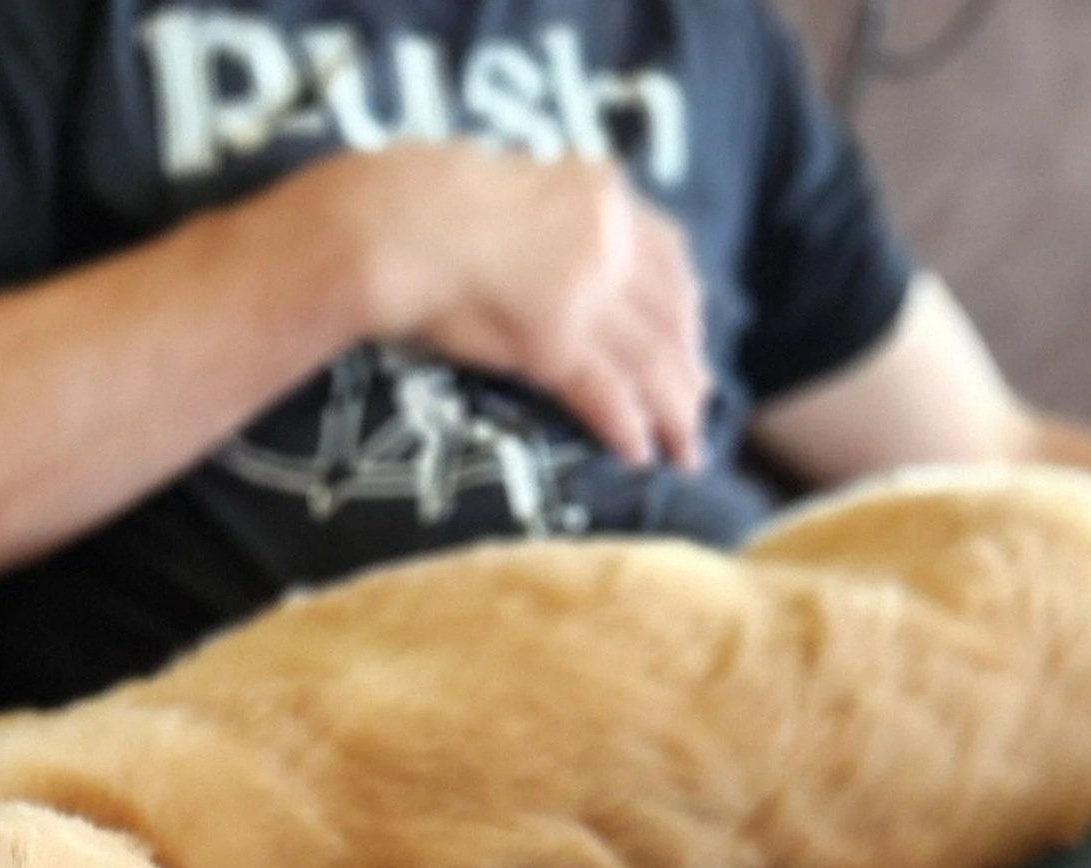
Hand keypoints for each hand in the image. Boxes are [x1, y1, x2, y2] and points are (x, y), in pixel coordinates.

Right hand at [305, 143, 711, 468]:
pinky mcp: (554, 342)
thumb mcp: (509, 191)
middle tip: (699, 410)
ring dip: (674, 413)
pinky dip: (628, 426)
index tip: (694, 342)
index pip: (670, 257)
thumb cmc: (424, 207)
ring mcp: (584, 295)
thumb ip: (550, 217)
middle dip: (689, 370)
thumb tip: (551, 249)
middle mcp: (606, 244)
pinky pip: (608, 391)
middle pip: (670, 316)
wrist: (391, 222)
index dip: (688, 308)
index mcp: (600, 198)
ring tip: (685, 452)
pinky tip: (640, 454)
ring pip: (651, 361)